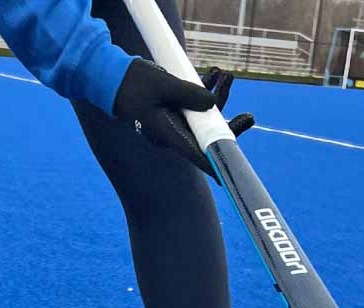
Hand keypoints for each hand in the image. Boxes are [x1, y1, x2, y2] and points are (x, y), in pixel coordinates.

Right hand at [112, 60, 253, 177]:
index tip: (230, 176)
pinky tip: (214, 75)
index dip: (215, 164)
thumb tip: (213, 103)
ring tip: (225, 75)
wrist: (115, 79)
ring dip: (219, 98)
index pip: (196, 154)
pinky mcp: (178, 109)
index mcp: (169, 135)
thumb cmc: (134, 85)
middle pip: (207, 137)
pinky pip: (198, 105)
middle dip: (229, 127)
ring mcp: (177, 122)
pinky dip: (208, 91)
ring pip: (206, 118)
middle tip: (248, 118)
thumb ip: (188, 94)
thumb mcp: (162, 85)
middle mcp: (176, 132)